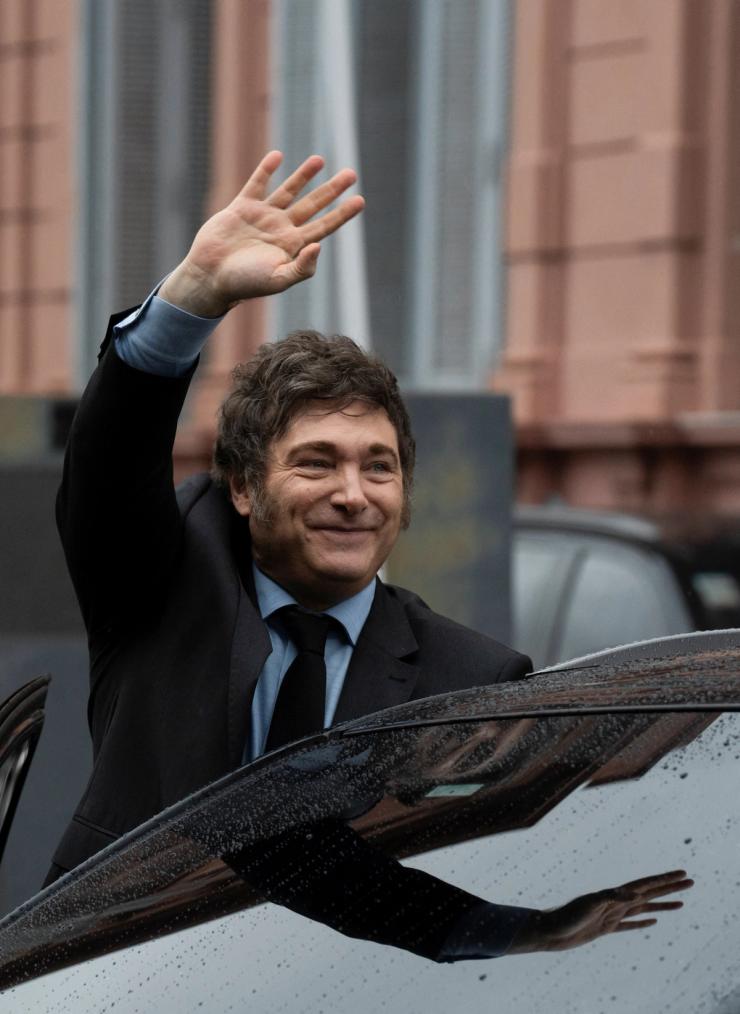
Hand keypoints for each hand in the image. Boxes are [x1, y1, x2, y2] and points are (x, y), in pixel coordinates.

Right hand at [158, 151, 364, 316]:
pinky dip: (266, 169)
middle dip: (332, 190)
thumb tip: (319, 245)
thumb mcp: (278, 280)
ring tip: (320, 159)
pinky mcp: (242, 207)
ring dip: (304, 175)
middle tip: (351, 174)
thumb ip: (302, 267)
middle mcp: (281, 229)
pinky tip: (278, 156)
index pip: (324, 226)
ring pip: (289, 191)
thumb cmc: (245, 284)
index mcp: (293, 246)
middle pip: (313, 205)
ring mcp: (262, 216)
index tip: (360, 200)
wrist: (210, 277)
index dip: (342, 214)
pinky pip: (257, 184)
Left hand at [507, 869, 692, 953]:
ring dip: (662, 906)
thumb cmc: (567, 917)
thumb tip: (635, 894)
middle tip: (690, 882)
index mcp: (615, 895)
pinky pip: (630, 925)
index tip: (682, 873)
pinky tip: (653, 923)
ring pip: (644, 909)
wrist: (550, 930)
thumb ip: (611, 898)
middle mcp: (616, 902)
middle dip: (670, 888)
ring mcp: (612, 915)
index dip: (664, 879)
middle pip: (650, 894)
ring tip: (681, 903)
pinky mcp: (606, 929)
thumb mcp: (589, 905)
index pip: (646, 884)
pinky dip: (643, 923)